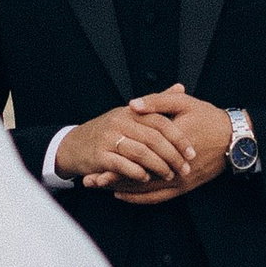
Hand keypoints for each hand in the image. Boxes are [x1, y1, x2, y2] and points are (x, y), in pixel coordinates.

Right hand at [57, 100, 192, 188]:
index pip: (161, 122)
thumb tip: (180, 88)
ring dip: (158, 166)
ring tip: (168, 175)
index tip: (192, 152)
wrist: (72, 145)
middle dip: (172, 156)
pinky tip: (146, 178)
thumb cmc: (107, 131)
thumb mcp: (130, 113)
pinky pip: (123, 165)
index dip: (179, 138)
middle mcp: (120, 122)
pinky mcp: (99, 155)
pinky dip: (137, 173)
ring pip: (140, 152)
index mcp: (131, 112)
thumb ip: (156, 103)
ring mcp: (109, 138)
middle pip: (153, 138)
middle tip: (184, 168)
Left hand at [99, 86, 232, 203]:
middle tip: (89, 182)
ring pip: (144, 190)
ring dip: (121, 190)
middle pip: (136, 179)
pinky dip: (139, 198)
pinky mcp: (184, 187)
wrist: (236, 139)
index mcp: (171, 145)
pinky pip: (158, 197)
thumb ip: (157, 102)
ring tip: (100, 188)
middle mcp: (174, 168)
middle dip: (111, 181)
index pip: (136, 159)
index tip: (94, 165)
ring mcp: (179, 180)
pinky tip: (122, 195)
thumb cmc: (209, 118)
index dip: (113, 163)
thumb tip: (131, 105)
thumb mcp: (184, 103)